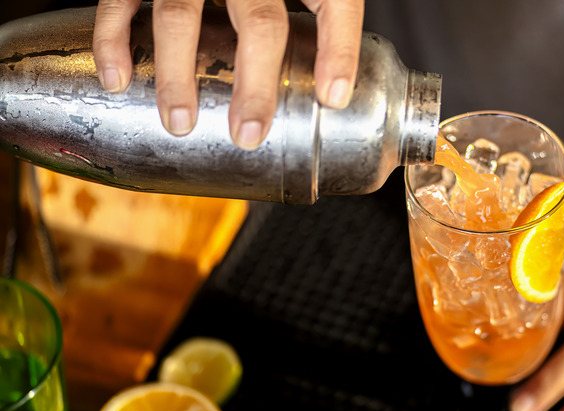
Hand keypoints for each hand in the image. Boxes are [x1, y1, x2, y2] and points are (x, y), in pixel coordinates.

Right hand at [92, 0, 363, 149]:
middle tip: (249, 134)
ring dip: (178, 74)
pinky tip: (119, 79)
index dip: (337, 50)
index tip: (332, 97)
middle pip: (258, 20)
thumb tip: (332, 93)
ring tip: (181, 123)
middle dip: (254, 83)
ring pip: (180, 14)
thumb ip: (316, 18)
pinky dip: (115, 37)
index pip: (332, 2)